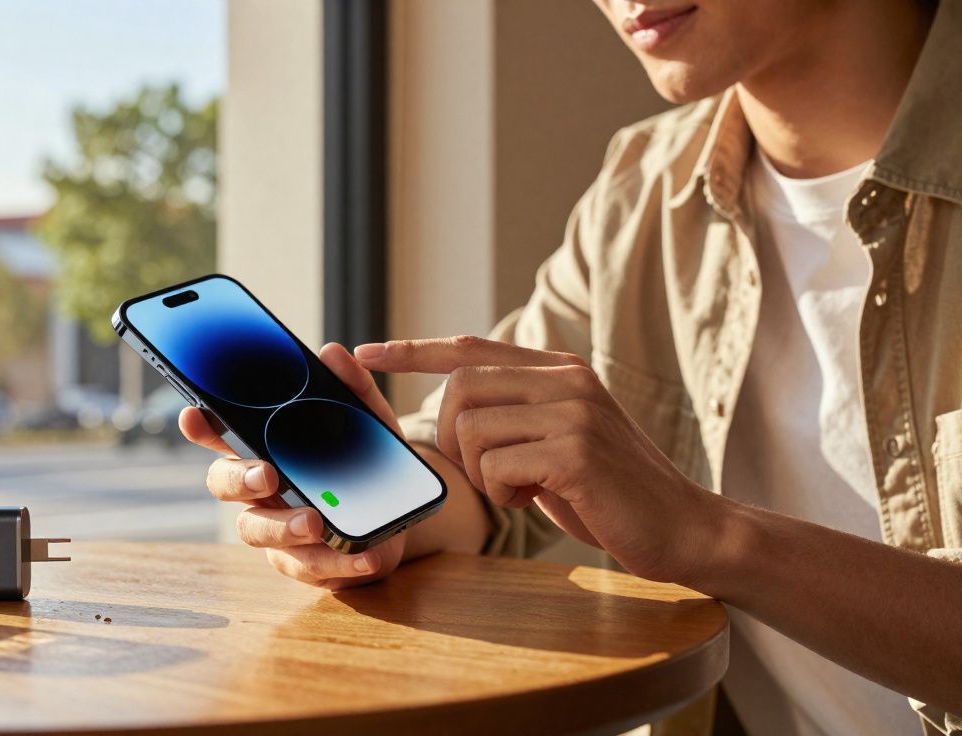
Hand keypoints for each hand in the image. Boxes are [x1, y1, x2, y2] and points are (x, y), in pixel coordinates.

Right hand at [179, 343, 405, 589]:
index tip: (193, 415)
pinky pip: (309, 567)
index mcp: (267, 450)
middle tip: (268, 475)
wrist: (398, 517)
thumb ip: (353, 389)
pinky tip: (364, 556)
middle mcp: (262, 490)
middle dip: (239, 479)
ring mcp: (277, 529)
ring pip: (256, 531)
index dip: (202, 427)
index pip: (223, 436)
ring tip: (315, 523)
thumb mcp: (370, 422)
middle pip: (225, 485)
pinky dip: (338, 562)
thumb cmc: (366, 465)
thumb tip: (333, 353)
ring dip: (283, 527)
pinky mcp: (304, 563)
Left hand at [355, 335, 724, 585]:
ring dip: (481, 474)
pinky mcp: (575, 450)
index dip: (412, 349)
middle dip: (451, 439)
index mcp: (558, 370)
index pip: (469, 347)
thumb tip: (454, 405)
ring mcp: (572, 410)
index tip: (366, 353)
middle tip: (486, 474)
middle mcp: (565, 378)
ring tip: (522, 490)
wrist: (683, 528)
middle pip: (458, 387)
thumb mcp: (556, 441)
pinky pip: (497, 465)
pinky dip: (504, 493)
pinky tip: (538, 500)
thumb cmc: (610, 493)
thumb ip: (515, 416)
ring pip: (471, 429)